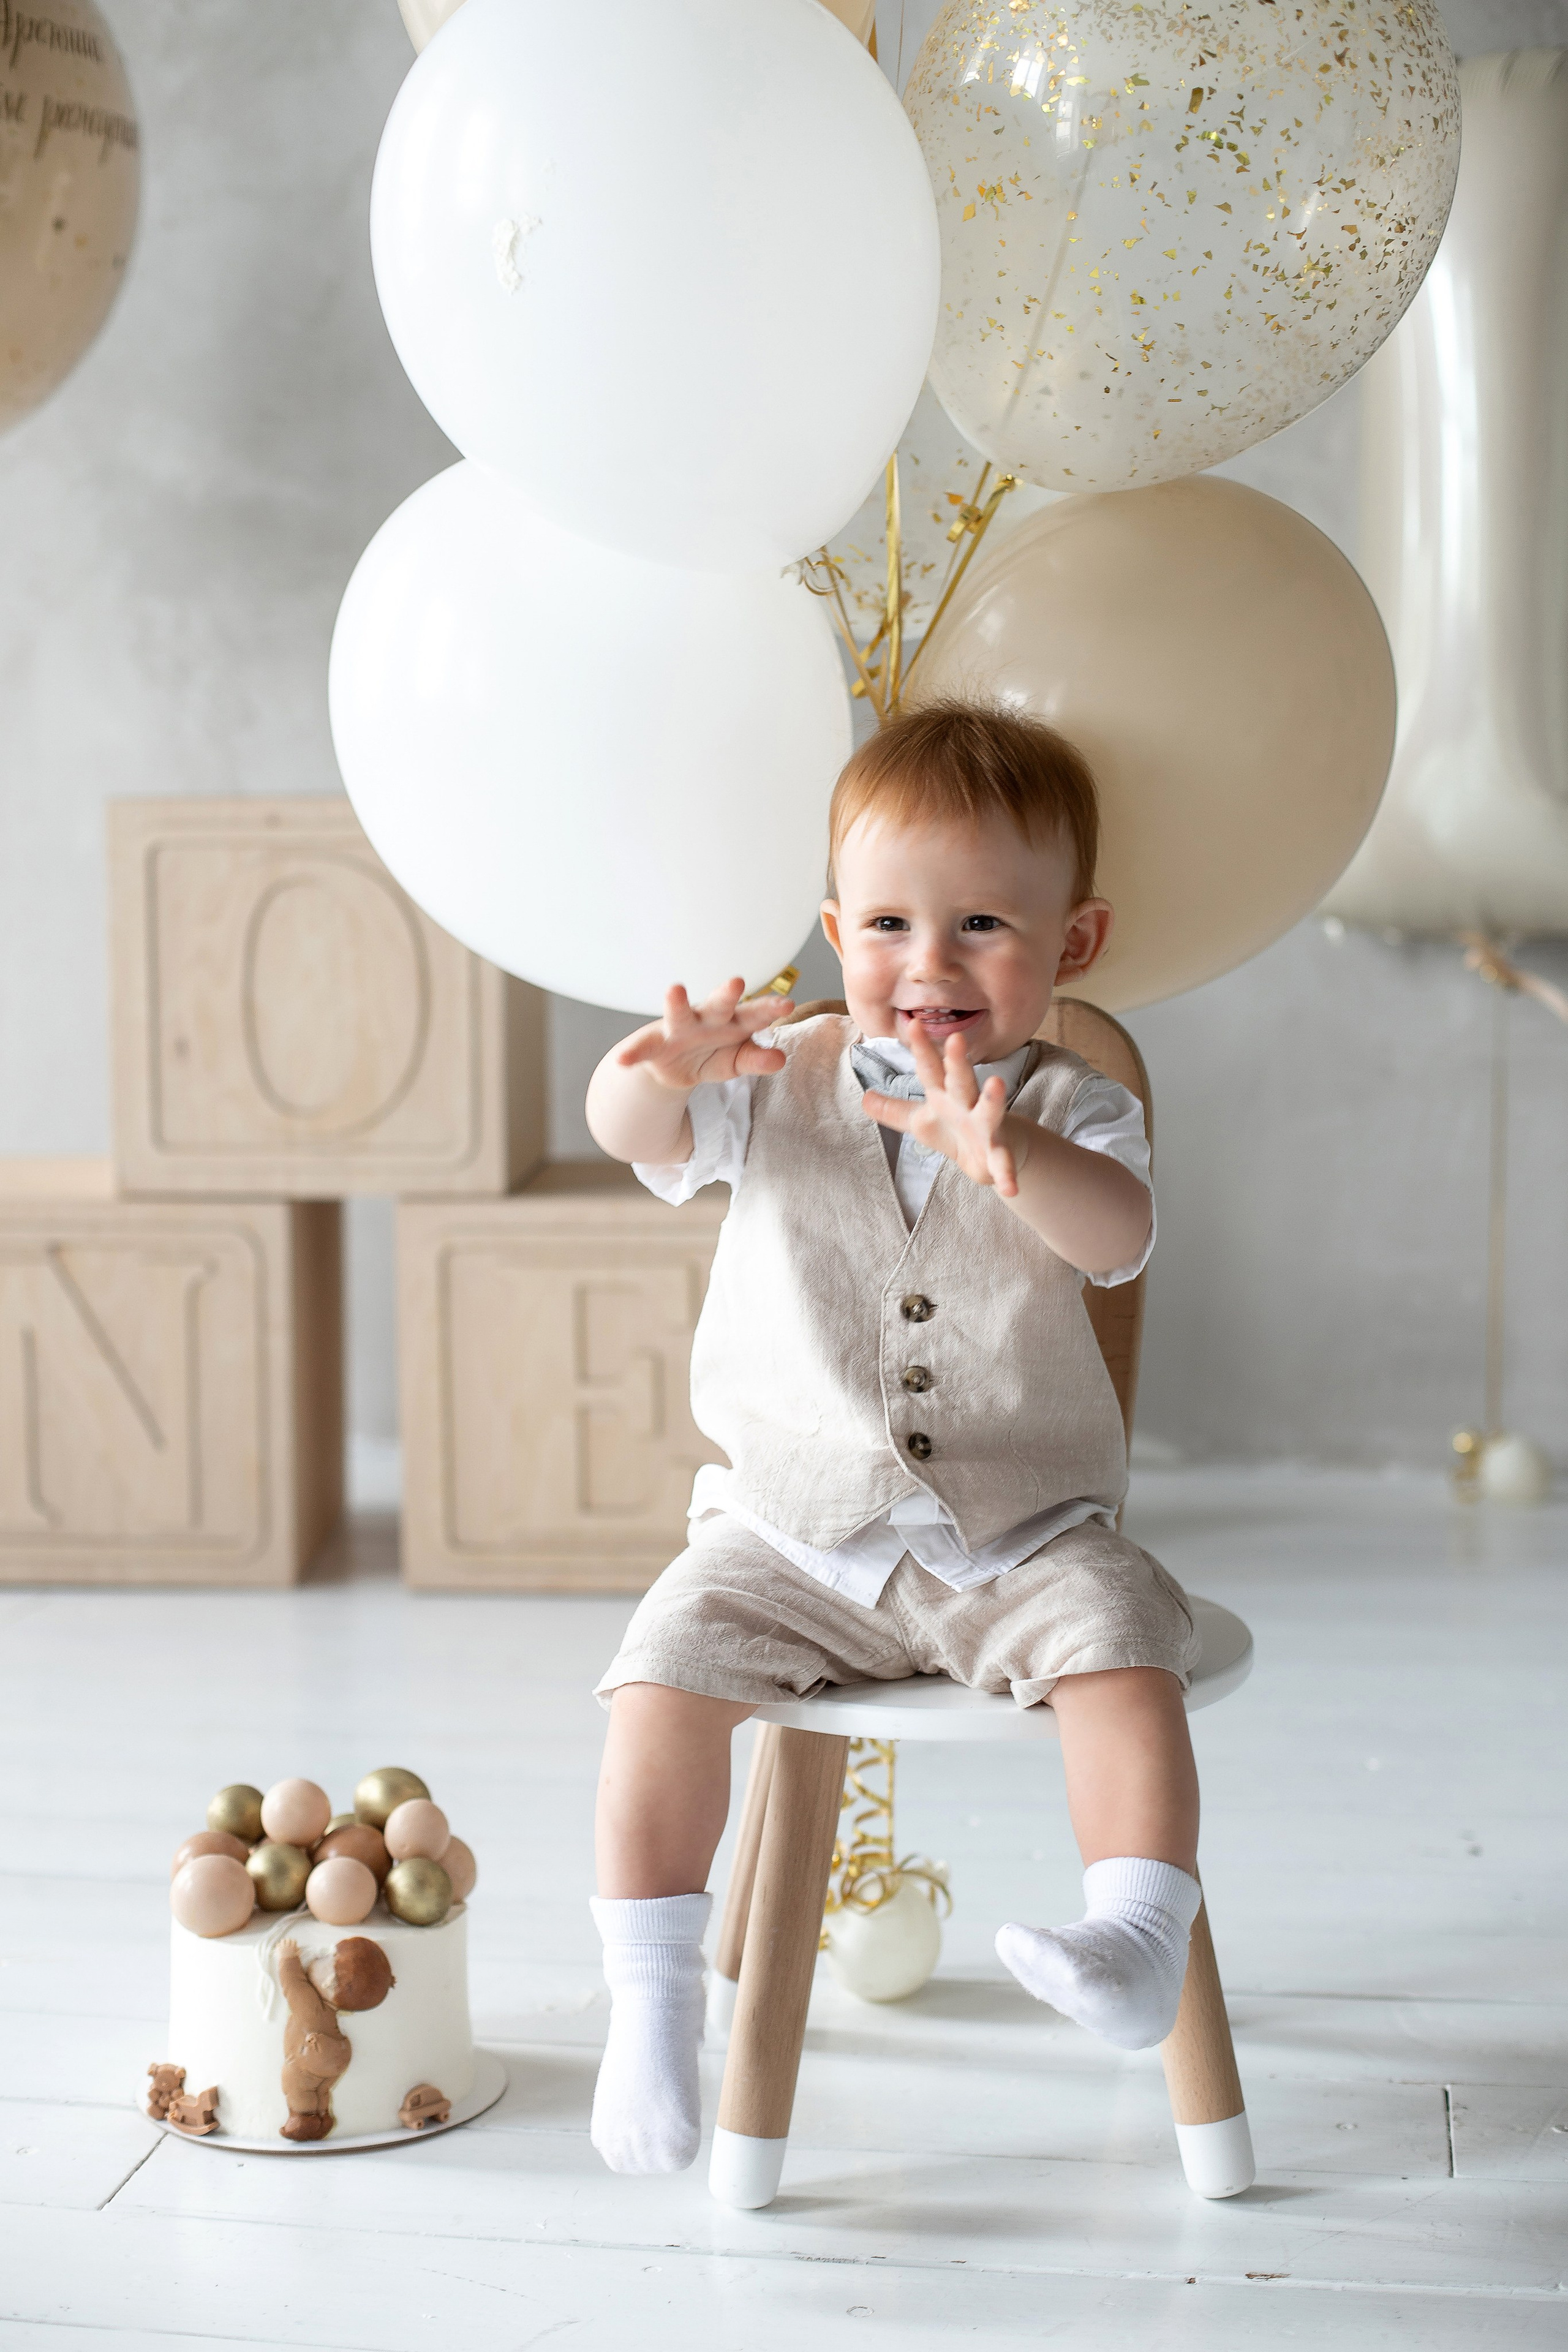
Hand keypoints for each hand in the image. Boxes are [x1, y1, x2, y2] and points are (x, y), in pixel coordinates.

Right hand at [616, 979, 793, 1092]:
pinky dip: (632, 1054)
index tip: (785, 1004)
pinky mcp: (653, 1046)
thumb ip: (756, 1059)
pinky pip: (641, 1049)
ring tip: (674, 990)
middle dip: (727, 994)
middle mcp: (705, 1019)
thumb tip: (780, 1058)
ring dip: (676, 1002)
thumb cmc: (713, 1054)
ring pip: (678, 1014)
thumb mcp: (736, 1061)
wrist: (674, 1067)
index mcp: (732, 1021)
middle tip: (737, 983)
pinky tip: (622, 1060)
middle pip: (718, 1004)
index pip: (753, 1013)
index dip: (768, 1008)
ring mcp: (677, 1030)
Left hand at [862, 1024, 1026, 1196]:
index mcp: (945, 1095)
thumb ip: (892, 1110)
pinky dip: (1007, 1175)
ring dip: (993, 1099)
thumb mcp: (919, 1121)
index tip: (913, 1024)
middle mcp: (967, 1104)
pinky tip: (1009, 1188)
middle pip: (961, 1080)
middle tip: (955, 1039)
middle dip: (957, 1061)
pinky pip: (1003, 1163)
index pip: (930, 1068)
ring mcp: (985, 1127)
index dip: (922, 1048)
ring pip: (990, 1111)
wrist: (989, 1158)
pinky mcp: (998, 1153)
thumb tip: (864, 1096)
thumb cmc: (953, 1131)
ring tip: (997, 1083)